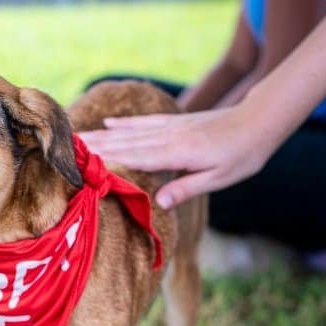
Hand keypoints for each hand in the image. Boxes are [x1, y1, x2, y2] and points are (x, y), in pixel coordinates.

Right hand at [79, 104, 273, 208]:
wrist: (260, 122)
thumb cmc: (243, 156)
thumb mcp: (219, 179)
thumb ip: (187, 188)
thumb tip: (159, 203)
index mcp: (178, 154)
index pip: (135, 157)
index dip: (107, 159)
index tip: (82, 162)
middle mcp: (169, 137)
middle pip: (125, 142)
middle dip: (95, 146)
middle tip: (65, 149)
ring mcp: (171, 127)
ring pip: (130, 131)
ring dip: (103, 135)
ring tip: (77, 137)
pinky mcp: (176, 122)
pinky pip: (145, 122)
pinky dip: (125, 123)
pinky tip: (109, 123)